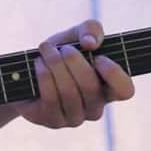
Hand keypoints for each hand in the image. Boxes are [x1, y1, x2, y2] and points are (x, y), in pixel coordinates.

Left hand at [15, 20, 134, 127]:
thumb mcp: (74, 35)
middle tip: (62, 48)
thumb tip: (90, 43)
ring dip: (55, 65)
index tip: (97, 56)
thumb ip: (91, 29)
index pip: (125, 90)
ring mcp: (74, 117)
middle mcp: (95, 107)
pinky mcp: (53, 120)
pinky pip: (51, 99)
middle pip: (91, 87)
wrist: (25, 71)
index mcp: (107, 88)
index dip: (113, 73)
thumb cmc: (58, 53)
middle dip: (73, 61)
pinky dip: (44, 76)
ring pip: (69, 93)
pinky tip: (38, 64)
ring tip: (46, 51)